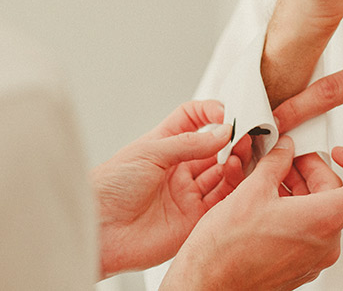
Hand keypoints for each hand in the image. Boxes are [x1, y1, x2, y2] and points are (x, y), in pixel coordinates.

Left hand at [90, 100, 243, 277]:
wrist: (98, 230)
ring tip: (241, 149)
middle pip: (215, 149)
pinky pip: (223, 199)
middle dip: (232, 138)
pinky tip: (234, 169)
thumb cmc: (109, 188)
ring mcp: (188, 193)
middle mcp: (179, 169)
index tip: (224, 112)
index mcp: (165, 147)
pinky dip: (234, 183)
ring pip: (224, 173)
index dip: (210, 113)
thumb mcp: (149, 152)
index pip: (194, 121)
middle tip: (244, 132)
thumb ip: (189, 143)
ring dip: (236, 159)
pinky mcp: (195, 219)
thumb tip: (222, 133)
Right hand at [160, 137, 342, 289]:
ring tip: (270, 178)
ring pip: (321, 211)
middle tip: (286, 158)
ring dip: (300, 189)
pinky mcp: (301, 267)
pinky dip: (294, 210)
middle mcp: (326, 244)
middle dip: (312, 170)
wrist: (205, 285)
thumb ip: (276, 162)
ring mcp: (315, 259)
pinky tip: (267, 202)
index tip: (342, 153)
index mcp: (323, 221)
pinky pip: (309, 231)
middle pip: (337, 193)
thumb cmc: (224, 251)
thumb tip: (285, 149)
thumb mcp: (251, 190)